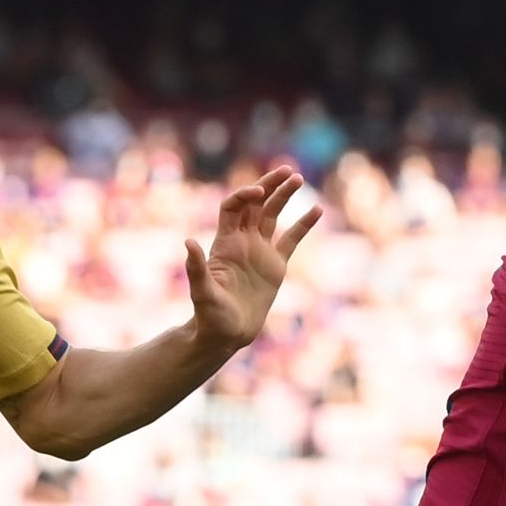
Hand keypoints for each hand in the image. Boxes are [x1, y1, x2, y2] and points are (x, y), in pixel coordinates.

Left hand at [185, 166, 321, 351]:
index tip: (258, 194)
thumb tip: (188, 242)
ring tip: (298, 178)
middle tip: (287, 171)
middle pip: (255, 204)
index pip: (233, 207)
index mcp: (225, 243)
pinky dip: (303, 225)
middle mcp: (242, 241)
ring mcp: (260, 251)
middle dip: (269, 186)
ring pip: (273, 215)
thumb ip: (197, 268)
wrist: (227, 334)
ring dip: (284, 196)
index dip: (244, 196)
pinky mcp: (276, 265)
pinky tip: (317, 210)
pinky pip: (292, 239)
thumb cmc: (210, 316)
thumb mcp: (202, 293)